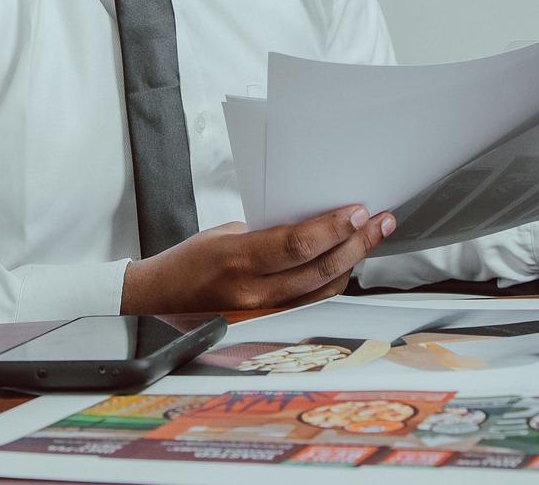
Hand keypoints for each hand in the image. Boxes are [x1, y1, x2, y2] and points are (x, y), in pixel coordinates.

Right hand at [119, 204, 395, 314]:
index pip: (297, 244)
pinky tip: (345, 266)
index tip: (359, 211)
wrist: (158, 297)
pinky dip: (331, 285)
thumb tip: (315, 224)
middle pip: (319, 270)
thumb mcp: (226, 232)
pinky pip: (310, 306)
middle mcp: (252, 293)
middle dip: (356, 243)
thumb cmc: (190, 259)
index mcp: (237, 258)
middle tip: (379, 221)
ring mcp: (261, 316)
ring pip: (322, 292)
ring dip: (351, 264)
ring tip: (369, 239)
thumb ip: (269, 232)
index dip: (334, 229)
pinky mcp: (266, 328)